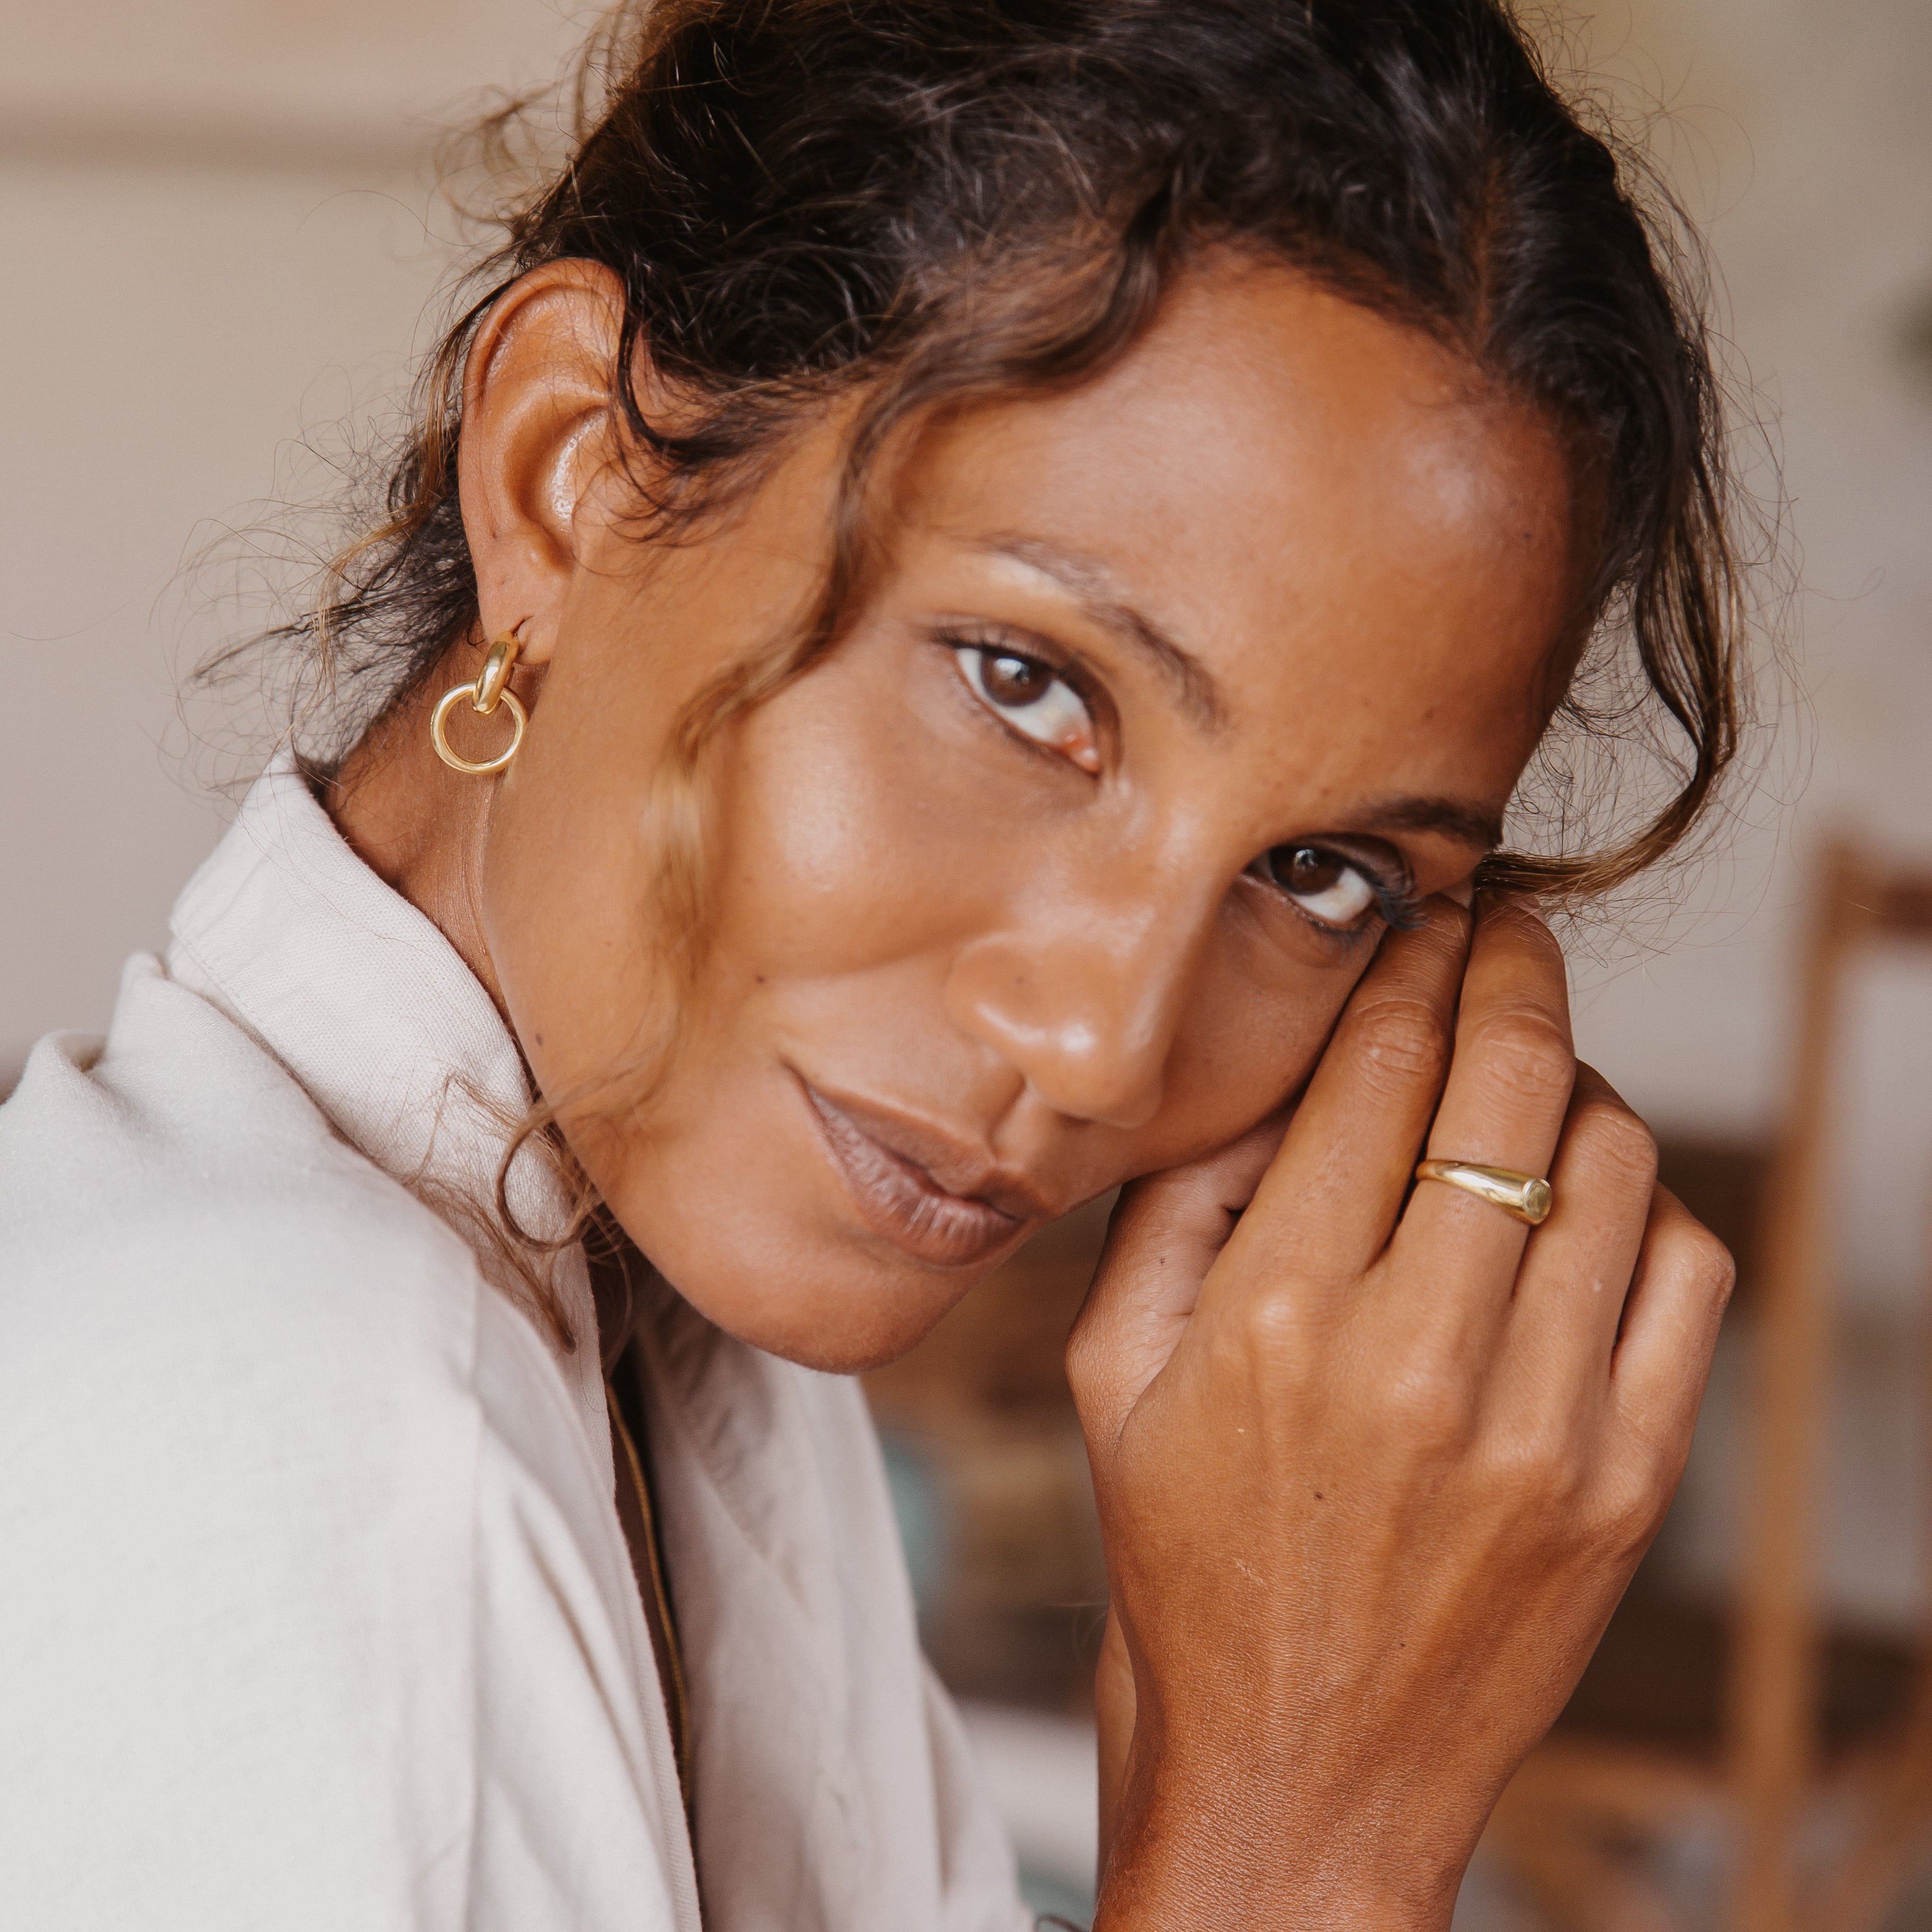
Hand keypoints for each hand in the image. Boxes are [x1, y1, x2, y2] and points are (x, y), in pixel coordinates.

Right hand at [1067, 895, 1732, 1929]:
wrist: (1295, 1777)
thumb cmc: (1182, 1567)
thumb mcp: (1111, 1374)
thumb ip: (1177, 1206)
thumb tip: (1275, 1070)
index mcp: (1274, 1318)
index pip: (1375, 1064)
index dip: (1407, 955)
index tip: (1419, 908)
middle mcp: (1418, 1358)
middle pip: (1509, 1078)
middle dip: (1509, 965)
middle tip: (1499, 926)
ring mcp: (1540, 1427)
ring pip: (1615, 1160)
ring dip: (1577, 1084)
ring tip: (1532, 1075)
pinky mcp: (1623, 1487)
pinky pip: (1688, 1278)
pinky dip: (1647, 1208)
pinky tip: (1583, 1207)